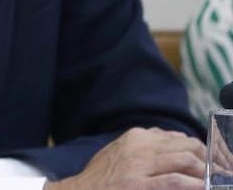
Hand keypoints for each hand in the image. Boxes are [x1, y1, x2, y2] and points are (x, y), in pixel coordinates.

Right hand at [46, 128, 203, 189]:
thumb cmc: (102, 177)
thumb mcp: (120, 151)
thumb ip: (145, 145)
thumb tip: (177, 140)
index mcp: (136, 136)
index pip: (180, 138)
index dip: (202, 150)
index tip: (212, 162)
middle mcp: (139, 146)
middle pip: (188, 147)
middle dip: (209, 161)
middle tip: (220, 173)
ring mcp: (139, 165)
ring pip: (185, 160)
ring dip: (206, 172)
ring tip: (215, 182)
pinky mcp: (138, 184)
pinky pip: (175, 180)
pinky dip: (193, 184)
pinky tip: (202, 187)